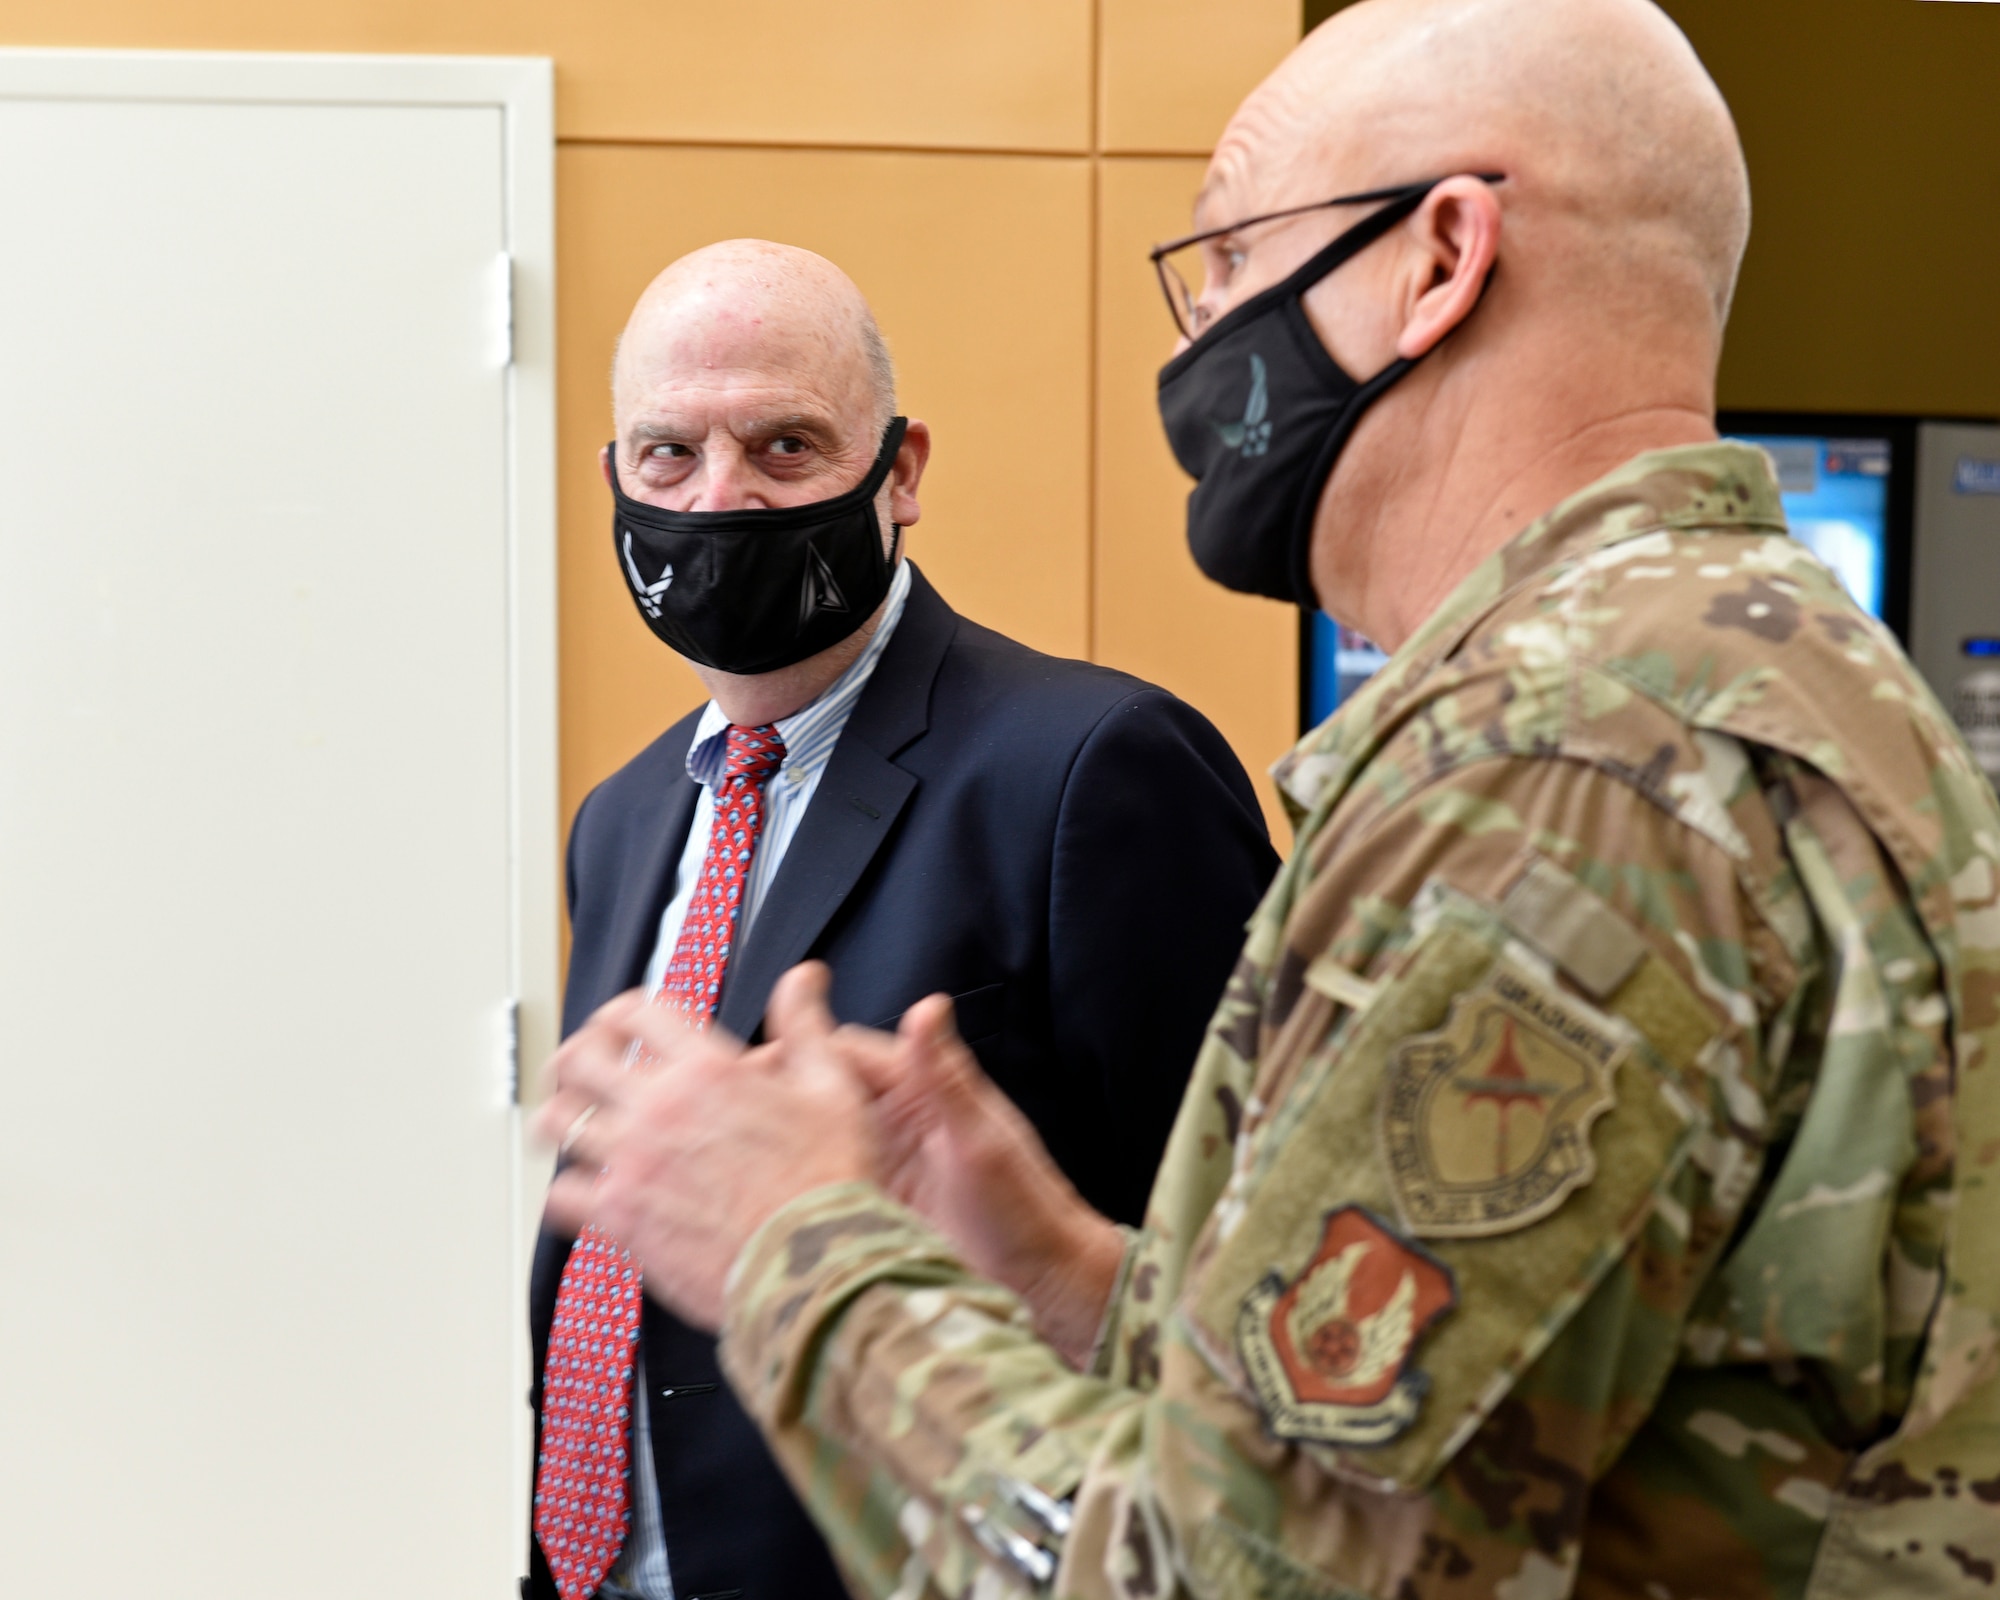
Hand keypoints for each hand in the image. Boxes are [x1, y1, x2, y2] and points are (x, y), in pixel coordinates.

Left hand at [537, 989, 875, 1330]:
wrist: (816, 1268)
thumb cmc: (829, 1183)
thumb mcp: (833, 1088)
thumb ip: (808, 1026)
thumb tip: (803, 981)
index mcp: (707, 1070)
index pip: (637, 1012)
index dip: (622, 1012)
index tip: (622, 1025)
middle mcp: (659, 1109)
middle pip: (578, 1058)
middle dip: (576, 1056)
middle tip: (582, 1068)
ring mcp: (632, 1165)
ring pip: (556, 1124)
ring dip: (563, 1118)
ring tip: (575, 1123)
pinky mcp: (619, 1220)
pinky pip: (560, 1195)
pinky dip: (567, 1190)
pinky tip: (584, 1190)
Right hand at [767, 967, 1126, 1367]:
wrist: (1042, 1287)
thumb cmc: (1028, 1213)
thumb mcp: (982, 1141)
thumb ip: (947, 1076)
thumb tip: (929, 1007)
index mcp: (920, 1092)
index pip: (843, 1050)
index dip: (797, 1051)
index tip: (754, 1064)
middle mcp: (893, 1123)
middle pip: (814, 1093)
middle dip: (772, 1098)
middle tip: (724, 1114)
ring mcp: (878, 1166)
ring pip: (808, 1139)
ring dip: (775, 1144)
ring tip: (728, 1158)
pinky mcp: (868, 1208)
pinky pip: (817, 1186)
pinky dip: (787, 1188)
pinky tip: (758, 1202)